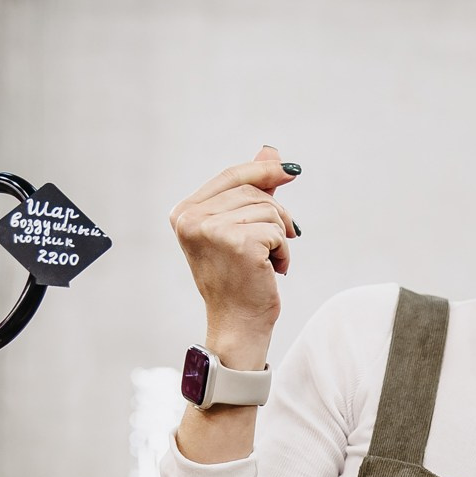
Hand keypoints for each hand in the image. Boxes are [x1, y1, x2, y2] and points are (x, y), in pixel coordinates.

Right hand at [169, 144, 299, 371]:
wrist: (237, 325)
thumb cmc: (238, 280)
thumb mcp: (240, 229)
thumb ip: (251, 190)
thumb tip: (271, 151)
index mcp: (185, 213)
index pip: (231, 176)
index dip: (263, 170)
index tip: (290, 170)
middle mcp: (191, 219)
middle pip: (252, 190)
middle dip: (275, 215)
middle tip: (276, 245)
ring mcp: (211, 230)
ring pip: (268, 209)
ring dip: (280, 236)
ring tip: (268, 262)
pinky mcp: (237, 242)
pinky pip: (277, 231)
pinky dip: (283, 251)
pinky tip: (272, 270)